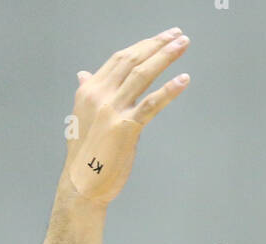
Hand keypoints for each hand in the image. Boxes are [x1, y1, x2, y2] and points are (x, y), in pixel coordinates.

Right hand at [63, 28, 190, 204]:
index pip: (119, 59)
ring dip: (165, 57)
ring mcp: (112, 110)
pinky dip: (169, 90)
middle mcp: (99, 94)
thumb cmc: (85, 156)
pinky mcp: (126, 128)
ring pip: (142, 75)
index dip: (142, 46)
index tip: (161, 37)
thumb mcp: (82, 118)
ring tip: (183, 45)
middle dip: (157, 44)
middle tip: (178, 34)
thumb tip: (83, 74)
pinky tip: (183, 80)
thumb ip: (86, 93)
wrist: (81, 186)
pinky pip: (151, 104)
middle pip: (132, 60)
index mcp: (89, 90)